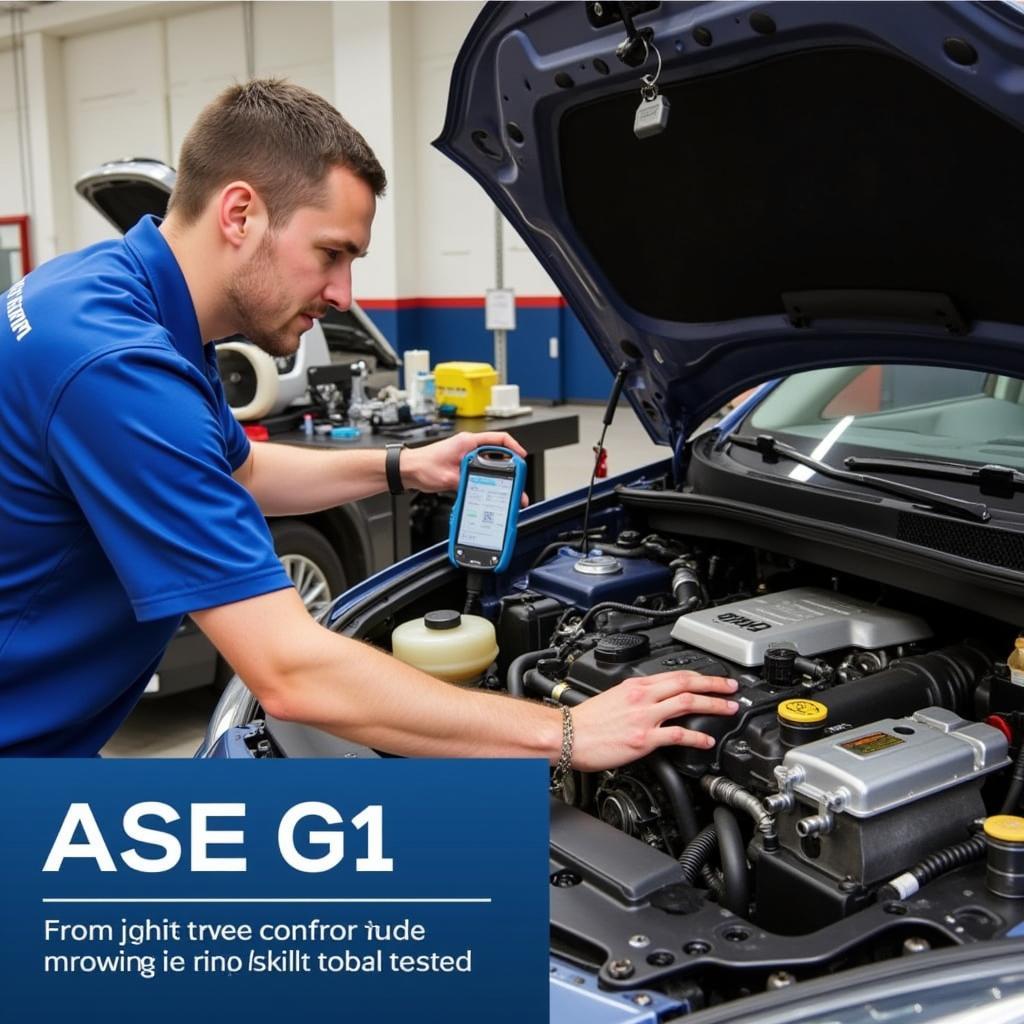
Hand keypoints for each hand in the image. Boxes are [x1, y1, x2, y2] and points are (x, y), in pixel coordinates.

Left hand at [402, 431, 529, 503]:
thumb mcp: (448, 478)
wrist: (407, 470)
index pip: (499, 439)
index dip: (514, 447)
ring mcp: (466, 455)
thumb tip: (483, 488)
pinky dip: (488, 477)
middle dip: (511, 465)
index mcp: (468, 442)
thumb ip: (467, 481)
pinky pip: (481, 469)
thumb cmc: (422, 466)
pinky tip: (490, 487)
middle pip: (498, 452)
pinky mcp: (462, 464)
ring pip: (491, 462)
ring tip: (507, 485)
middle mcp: (468, 446)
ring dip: (500, 472)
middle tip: (518, 477)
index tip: (522, 458)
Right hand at [569, 671, 739, 771]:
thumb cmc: (585, 722)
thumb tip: (654, 701)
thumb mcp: (613, 698)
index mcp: (635, 685)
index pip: (675, 675)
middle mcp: (642, 697)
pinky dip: (697, 736)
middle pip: (686, 684)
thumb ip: (636, 698)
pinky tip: (707, 741)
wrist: (567, 736)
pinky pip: (677, 735)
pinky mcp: (644, 738)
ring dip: (713, 705)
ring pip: (687, 703)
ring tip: (728, 710)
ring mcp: (644, 717)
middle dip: (714, 685)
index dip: (701, 676)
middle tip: (732, 689)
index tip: (716, 680)